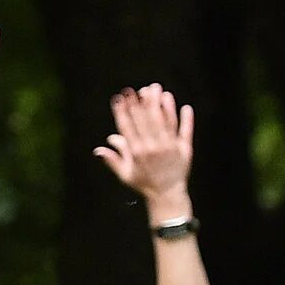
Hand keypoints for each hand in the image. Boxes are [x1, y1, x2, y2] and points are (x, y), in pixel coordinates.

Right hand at [94, 82, 193, 217]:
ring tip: (155, 89)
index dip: (122, 111)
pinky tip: (184, 106)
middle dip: (139, 102)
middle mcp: (153, 147)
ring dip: (159, 104)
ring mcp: (169, 147)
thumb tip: (98, 149)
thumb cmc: (144, 184)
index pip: (128, 127)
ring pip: (164, 121)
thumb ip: (113, 159)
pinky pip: (185, 131)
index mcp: (137, 153)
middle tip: (135, 89)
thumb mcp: (125, 174)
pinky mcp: (184, 148)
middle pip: (145, 120)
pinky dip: (186, 119)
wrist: (167, 195)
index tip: (119, 98)